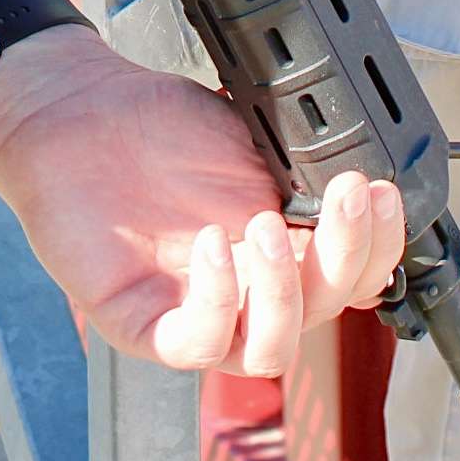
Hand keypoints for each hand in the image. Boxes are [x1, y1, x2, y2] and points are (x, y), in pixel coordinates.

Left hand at [0, 28, 405, 376]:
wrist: (79, 110)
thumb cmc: (157, 126)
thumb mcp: (250, 137)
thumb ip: (304, 166)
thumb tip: (360, 168)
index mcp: (280, 252)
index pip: (352, 277)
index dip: (378, 246)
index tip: (380, 191)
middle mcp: (245, 292)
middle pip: (323, 313)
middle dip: (347, 257)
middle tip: (346, 196)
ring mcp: (195, 312)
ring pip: (267, 350)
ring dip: (285, 293)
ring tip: (268, 224)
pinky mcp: (140, 322)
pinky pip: (195, 344)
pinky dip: (217, 301)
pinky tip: (212, 244)